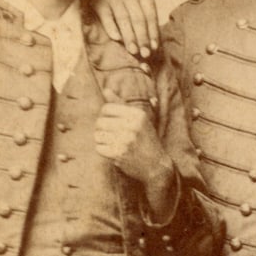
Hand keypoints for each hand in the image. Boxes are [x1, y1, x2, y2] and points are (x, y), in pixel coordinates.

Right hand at [92, 0, 160, 59]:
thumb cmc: (128, 6)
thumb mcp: (140, 10)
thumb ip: (147, 27)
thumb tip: (153, 49)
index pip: (150, 17)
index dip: (153, 33)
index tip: (154, 48)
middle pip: (138, 19)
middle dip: (142, 37)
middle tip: (145, 54)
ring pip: (124, 19)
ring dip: (129, 36)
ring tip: (133, 51)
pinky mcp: (100, 2)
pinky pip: (107, 16)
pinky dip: (112, 27)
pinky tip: (116, 38)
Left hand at [94, 102, 175, 217]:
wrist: (157, 166)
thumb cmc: (146, 140)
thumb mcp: (139, 119)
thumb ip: (121, 104)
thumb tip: (105, 89)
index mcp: (137, 114)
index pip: (107, 108)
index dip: (105, 115)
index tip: (111, 122)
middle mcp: (131, 126)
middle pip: (100, 122)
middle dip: (102, 129)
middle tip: (110, 135)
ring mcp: (125, 140)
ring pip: (98, 135)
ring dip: (102, 140)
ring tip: (112, 143)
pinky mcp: (119, 154)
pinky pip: (99, 148)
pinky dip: (103, 150)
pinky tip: (112, 152)